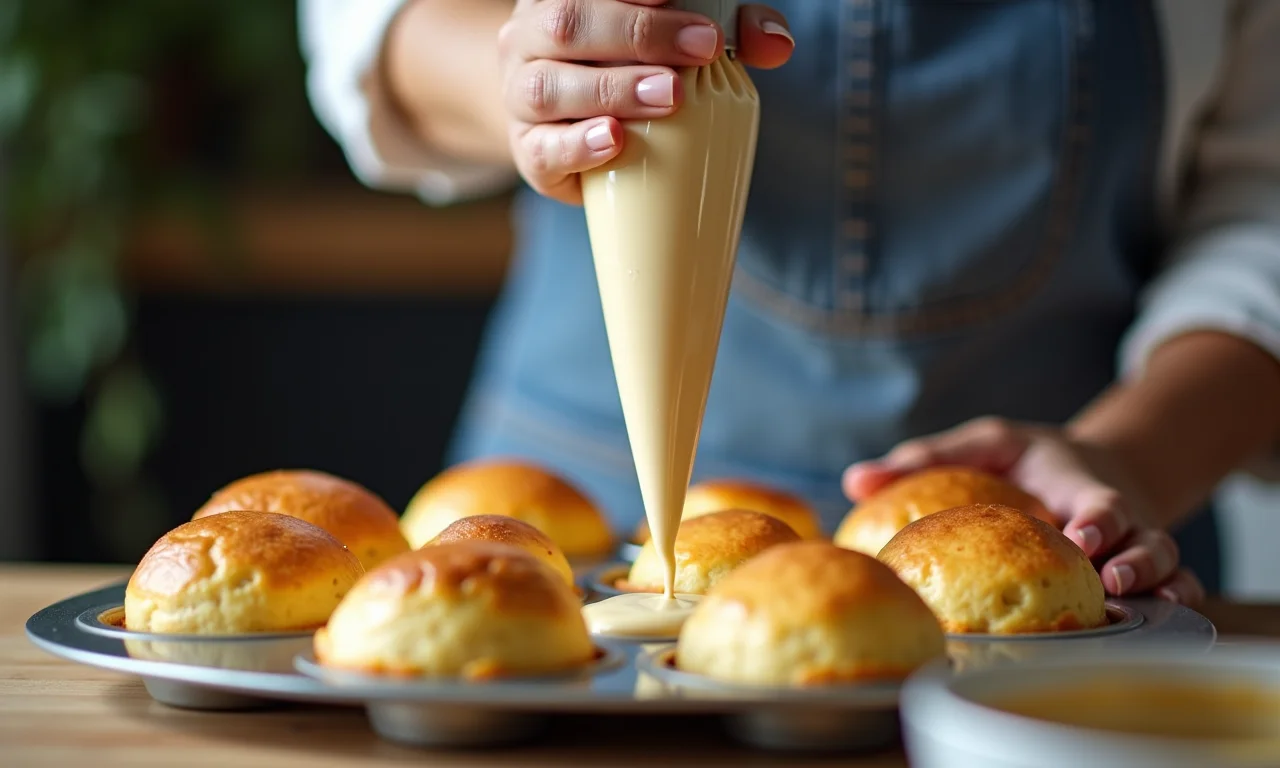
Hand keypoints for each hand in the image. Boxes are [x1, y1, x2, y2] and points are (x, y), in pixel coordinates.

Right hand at [498, 0, 794, 202]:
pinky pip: (541, 148)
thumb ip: (731, 30)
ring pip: (550, 86)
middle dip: (639, 33)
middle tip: (702, 46)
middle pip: (568, 23)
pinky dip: (578, 145)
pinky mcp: (528, 152)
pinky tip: (614, 140)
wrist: (560, 128)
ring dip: (613, 88)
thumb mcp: (675, 38)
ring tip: (670, 96)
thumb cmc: (626, 69)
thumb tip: (778, 44)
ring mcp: (521, 96)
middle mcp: (530, 37)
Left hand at [842, 417, 1205, 606]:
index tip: (1080, 533)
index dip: (1095, 517)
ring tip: (1135, 605)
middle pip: (1145, 539)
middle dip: (1136, 559)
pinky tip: (1156, 623)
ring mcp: (1135, 548)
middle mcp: (1118, 520)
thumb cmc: (1025, 459)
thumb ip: (927, 458)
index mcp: (1078, 486)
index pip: (1097, 500)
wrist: (1086, 467)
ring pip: (1167, 568)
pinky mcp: (1142, 572)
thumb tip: (854, 481)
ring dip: (1157, 587)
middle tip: (1112, 578)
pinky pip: (1172, 590)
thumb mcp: (984, 444)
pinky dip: (1173, 603)